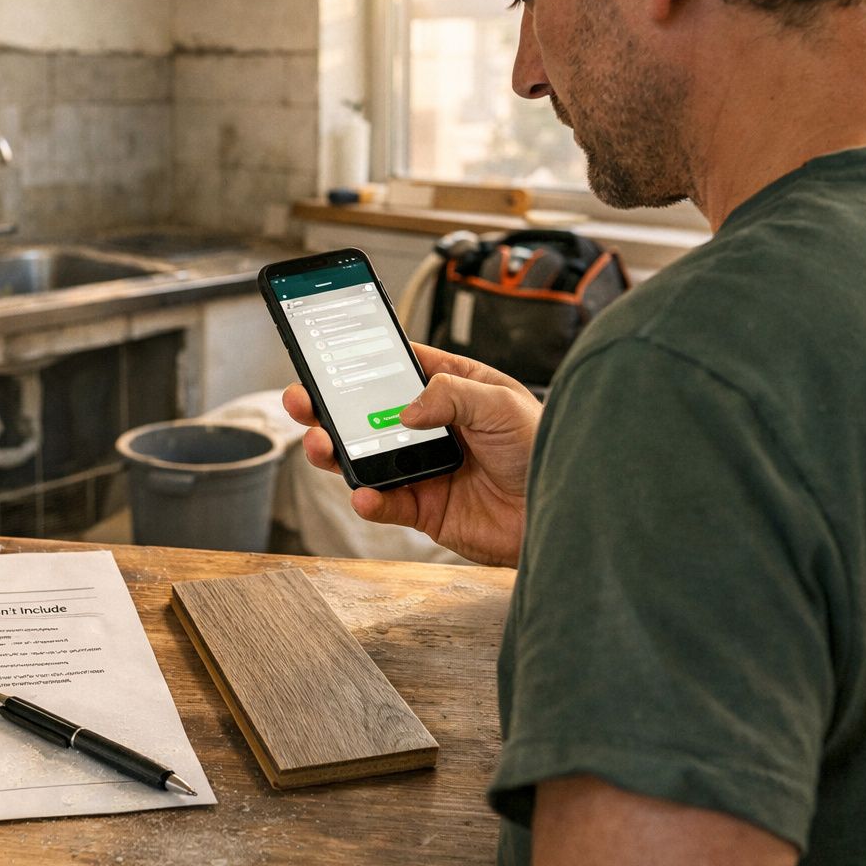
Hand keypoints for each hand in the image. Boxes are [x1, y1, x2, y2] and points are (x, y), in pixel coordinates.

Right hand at [282, 343, 541, 566]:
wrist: (564, 512)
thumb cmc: (545, 448)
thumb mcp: (502, 402)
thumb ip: (451, 394)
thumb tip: (405, 410)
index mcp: (451, 389)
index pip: (397, 367)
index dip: (360, 360)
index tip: (326, 354)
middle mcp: (431, 427)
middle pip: (365, 413)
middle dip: (328, 407)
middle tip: (302, 400)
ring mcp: (422, 467)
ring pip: (364, 457)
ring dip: (335, 452)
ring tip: (321, 446)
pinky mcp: (423, 508)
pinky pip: (385, 503)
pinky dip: (369, 500)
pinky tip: (364, 493)